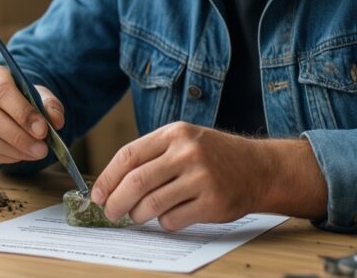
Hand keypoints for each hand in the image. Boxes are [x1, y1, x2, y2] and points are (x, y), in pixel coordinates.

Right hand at [0, 64, 64, 163]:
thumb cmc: (18, 97)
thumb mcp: (36, 94)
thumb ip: (49, 105)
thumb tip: (56, 122)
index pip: (1, 91)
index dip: (22, 113)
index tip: (43, 130)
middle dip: (19, 137)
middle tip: (41, 149)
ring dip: (12, 150)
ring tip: (33, 154)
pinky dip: (1, 157)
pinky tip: (18, 156)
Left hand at [91, 122, 326, 230]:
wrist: (258, 168)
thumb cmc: (214, 155)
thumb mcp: (184, 140)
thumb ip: (152, 155)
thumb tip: (112, 183)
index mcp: (174, 133)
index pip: (128, 155)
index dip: (108, 178)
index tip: (98, 195)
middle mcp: (187, 152)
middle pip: (136, 182)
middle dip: (116, 202)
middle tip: (111, 213)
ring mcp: (201, 177)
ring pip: (151, 204)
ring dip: (138, 215)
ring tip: (138, 215)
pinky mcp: (211, 202)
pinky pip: (173, 220)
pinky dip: (164, 222)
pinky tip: (170, 216)